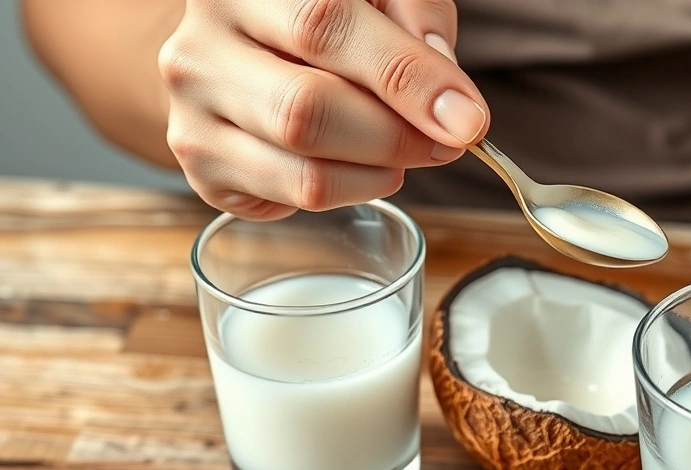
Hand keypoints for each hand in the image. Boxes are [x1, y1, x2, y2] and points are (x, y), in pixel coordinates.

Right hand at [158, 0, 487, 219]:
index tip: (467, 118)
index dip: (405, 77)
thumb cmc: (330, 13)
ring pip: (303, 169)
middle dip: (397, 136)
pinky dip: (353, 190)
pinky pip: (294, 199)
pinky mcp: (202, 165)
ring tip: (408, 151)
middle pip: (306, 109)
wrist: (250, 44)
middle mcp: (200, 44)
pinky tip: (365, 165)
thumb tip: (447, 95)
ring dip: (380, 171)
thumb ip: (417, 16)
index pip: (324, 24)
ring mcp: (191, 111)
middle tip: (447, 141)